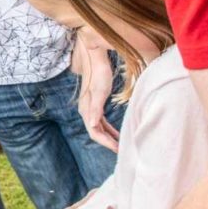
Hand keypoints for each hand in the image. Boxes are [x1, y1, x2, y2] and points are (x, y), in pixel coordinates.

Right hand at [72, 35, 118, 151]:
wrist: (95, 58)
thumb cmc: (99, 73)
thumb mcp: (100, 92)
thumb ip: (95, 109)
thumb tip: (91, 125)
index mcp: (86, 110)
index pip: (94, 132)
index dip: (106, 143)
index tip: (118, 149)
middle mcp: (86, 110)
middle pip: (96, 132)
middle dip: (108, 142)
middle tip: (121, 150)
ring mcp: (90, 107)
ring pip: (98, 127)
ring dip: (108, 136)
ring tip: (120, 143)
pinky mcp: (95, 103)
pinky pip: (101, 121)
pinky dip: (109, 128)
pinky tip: (116, 132)